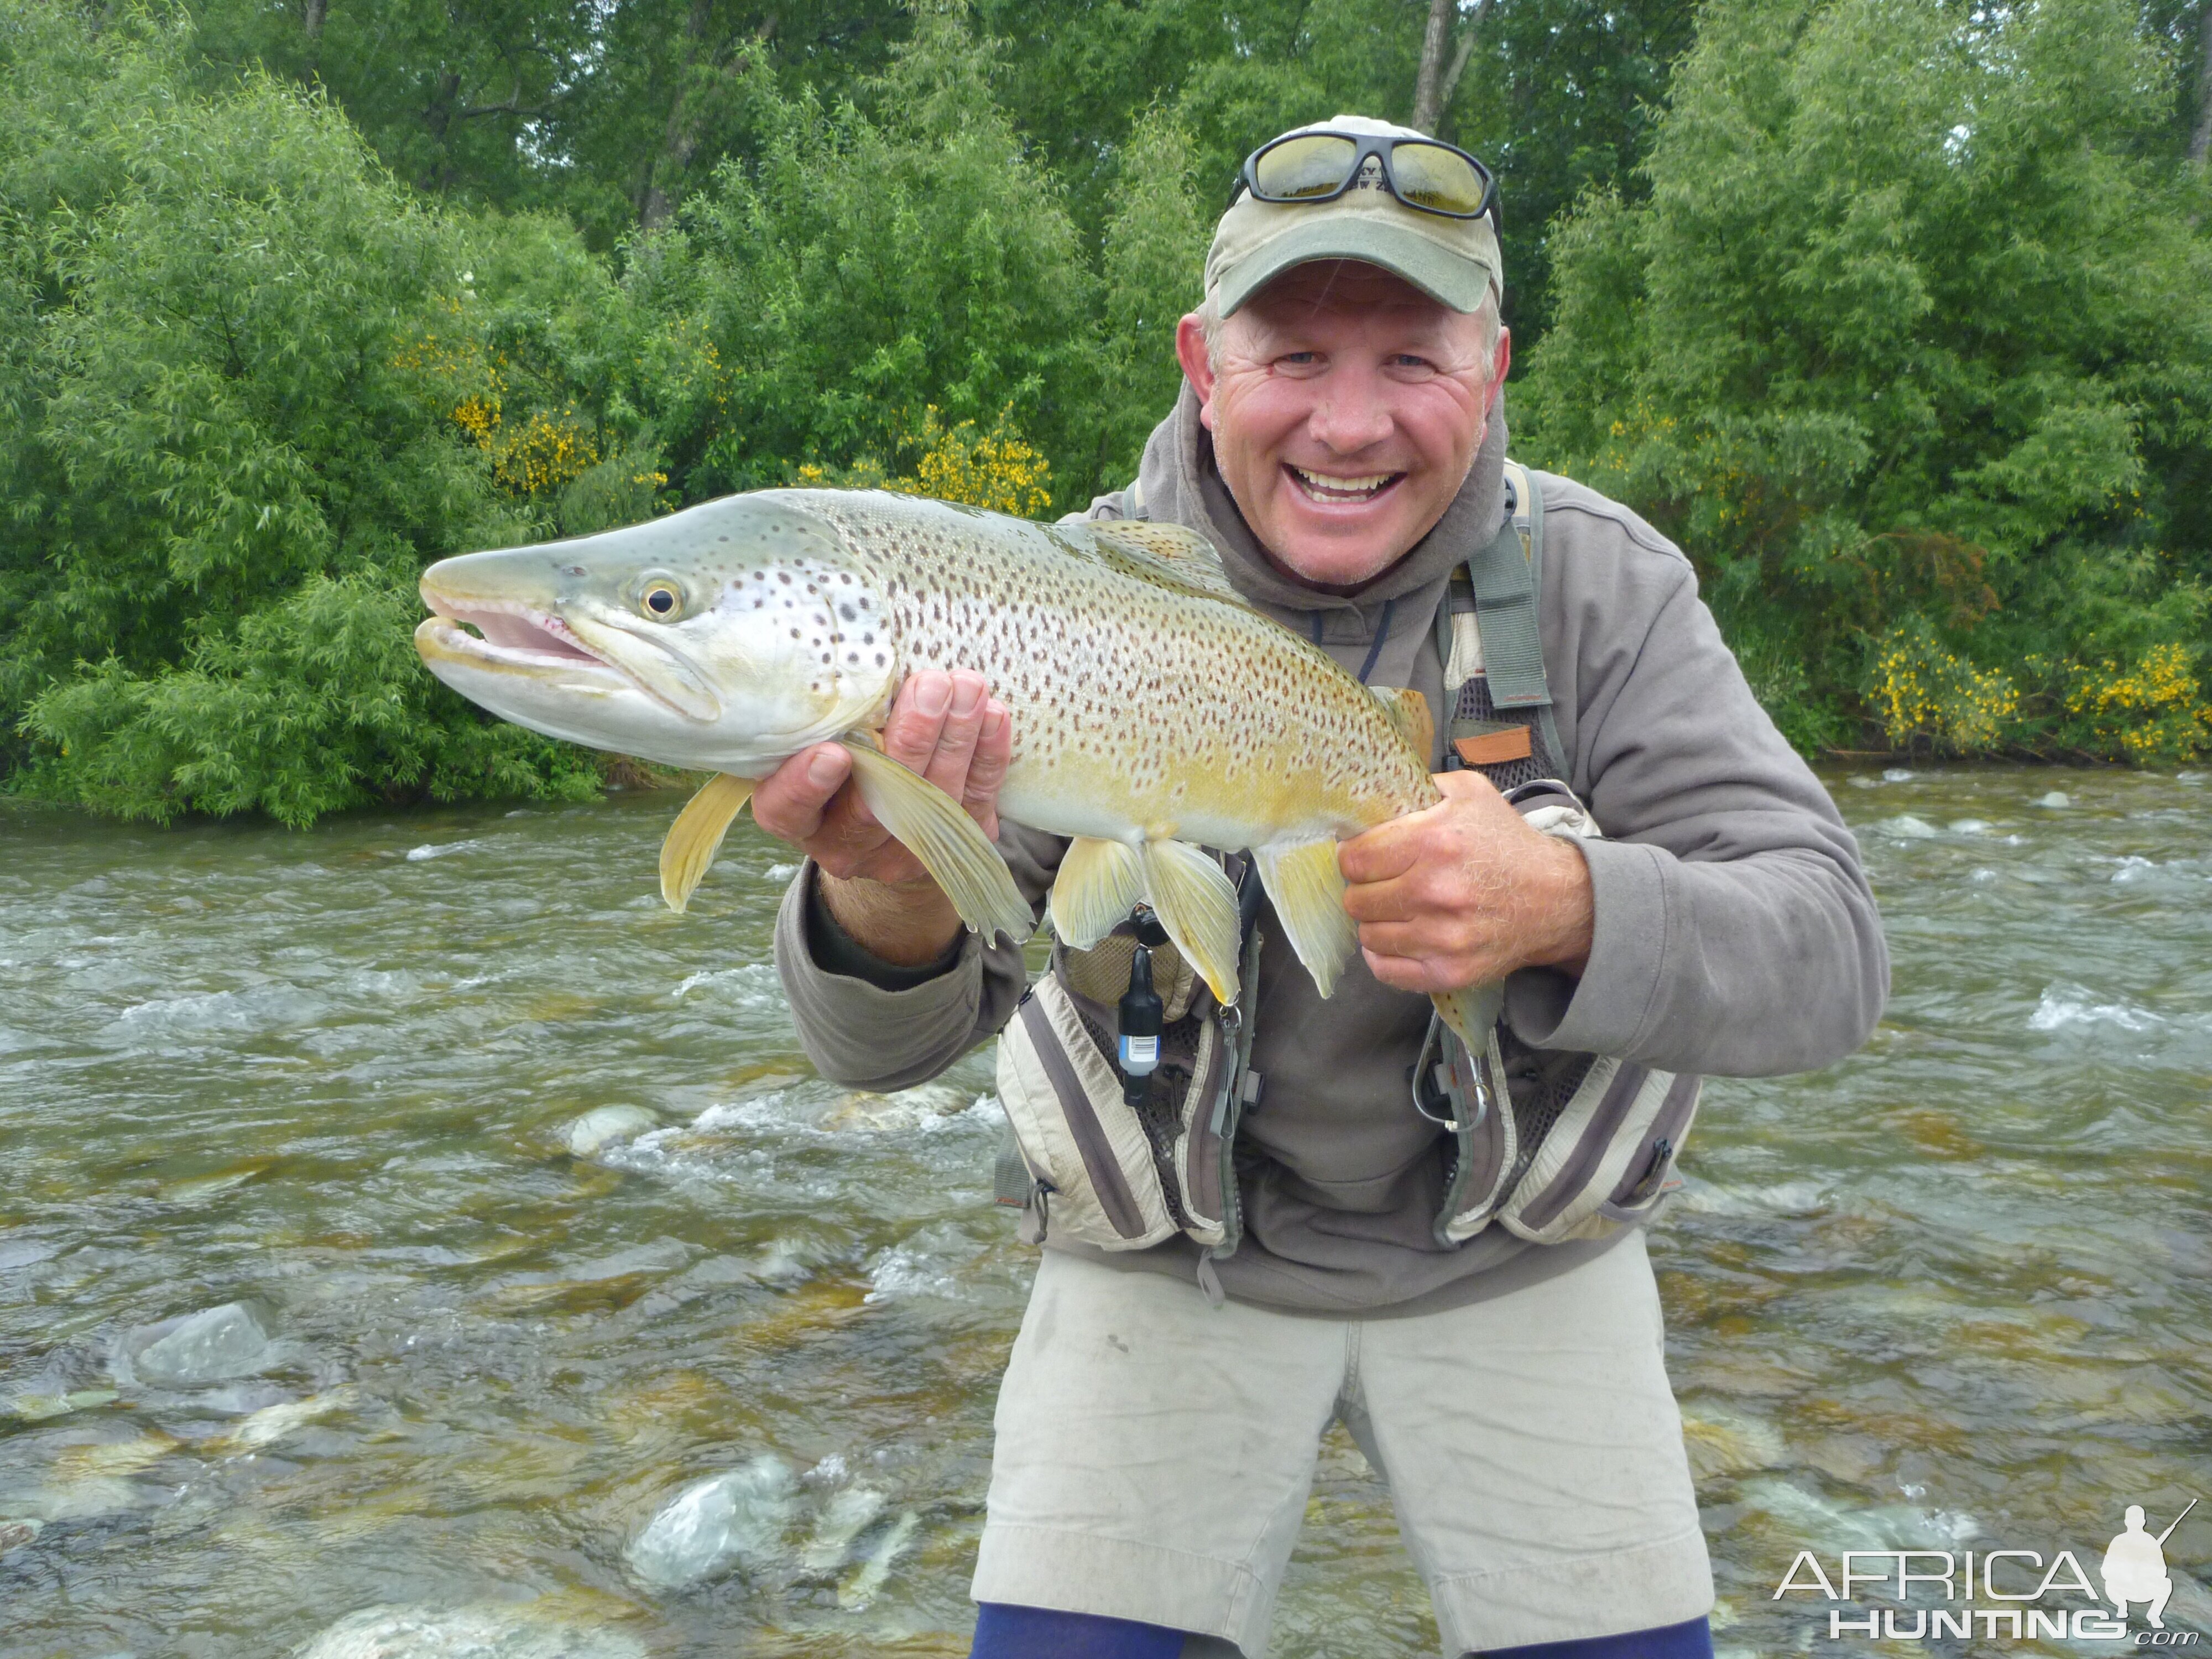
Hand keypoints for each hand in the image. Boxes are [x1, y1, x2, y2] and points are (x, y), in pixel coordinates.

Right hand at [752, 668, 1010, 964]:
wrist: (885, 825)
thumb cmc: (841, 763)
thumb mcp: (815, 741)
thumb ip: (823, 718)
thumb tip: (853, 656)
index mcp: (799, 820)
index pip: (788, 810)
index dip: (805, 787)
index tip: (833, 752)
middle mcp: (846, 844)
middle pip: (875, 807)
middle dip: (910, 741)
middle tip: (930, 687)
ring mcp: (902, 854)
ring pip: (934, 802)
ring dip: (956, 738)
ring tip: (968, 686)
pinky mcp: (951, 846)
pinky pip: (975, 804)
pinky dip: (987, 758)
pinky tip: (993, 716)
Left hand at [1338, 769, 1593, 993]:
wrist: (1556, 897)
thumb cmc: (1506, 843)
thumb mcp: (1470, 793)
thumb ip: (1419, 785)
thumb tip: (1371, 792)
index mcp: (1434, 842)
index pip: (1355, 859)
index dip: (1352, 857)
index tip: (1363, 856)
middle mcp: (1435, 892)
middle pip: (1357, 899)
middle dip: (1364, 888)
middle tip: (1382, 883)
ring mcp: (1442, 938)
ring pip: (1368, 935)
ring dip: (1375, 921)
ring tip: (1395, 908)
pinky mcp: (1449, 971)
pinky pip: (1386, 970)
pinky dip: (1384, 955)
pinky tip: (1398, 937)